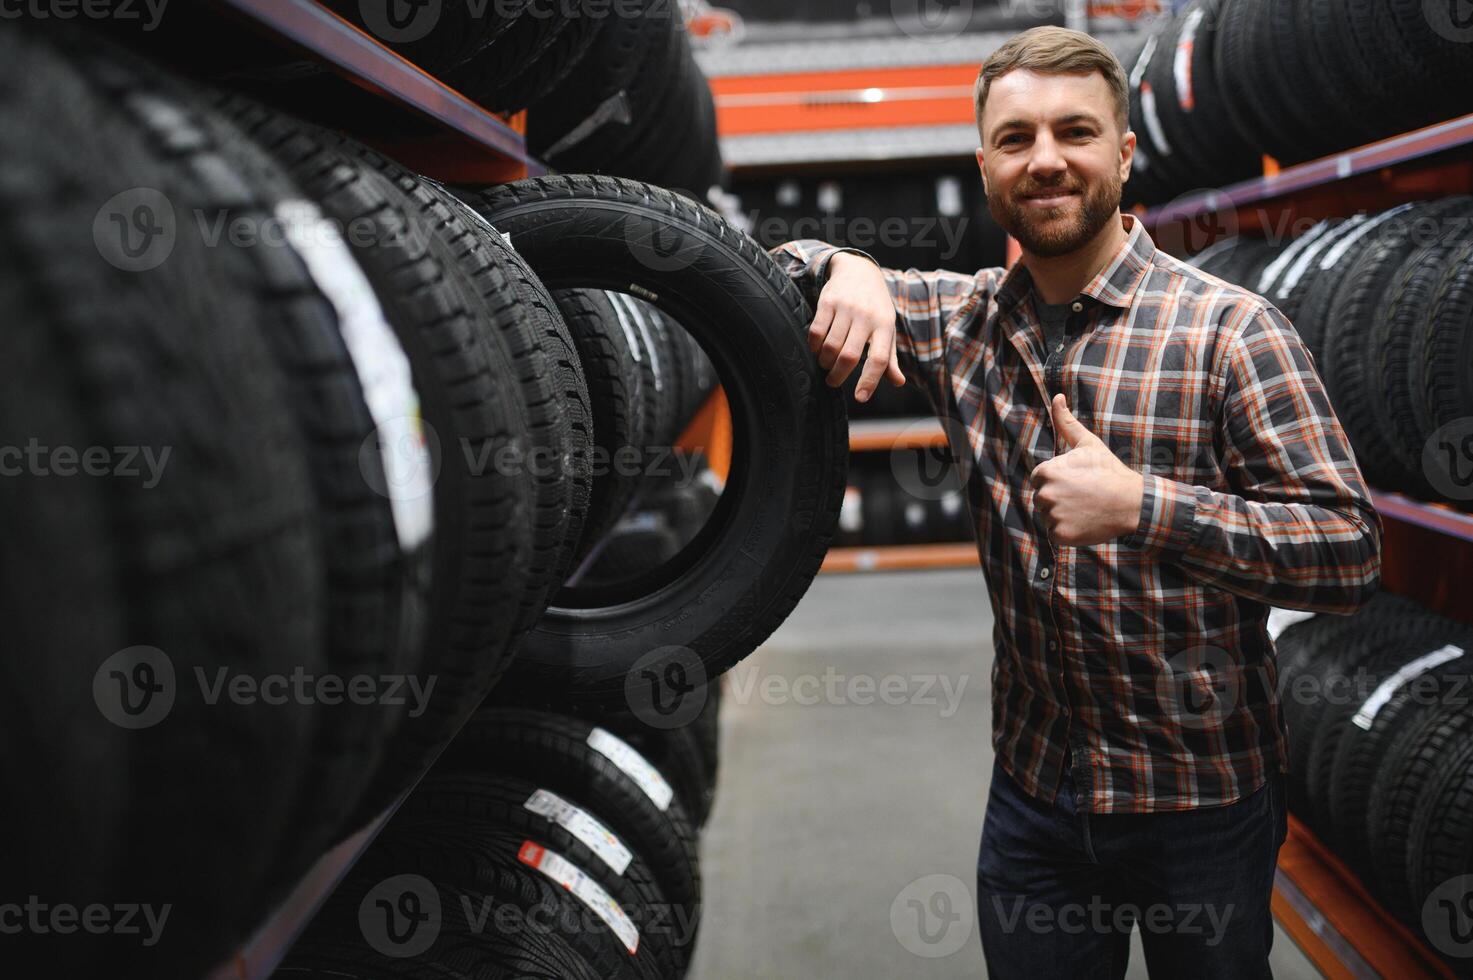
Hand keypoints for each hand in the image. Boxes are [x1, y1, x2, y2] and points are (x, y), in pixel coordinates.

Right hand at [809, 252, 905, 402]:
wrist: (859, 271)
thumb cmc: (875, 308)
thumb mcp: (886, 329)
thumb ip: (889, 357)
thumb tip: (899, 382)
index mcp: (885, 326)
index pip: (880, 359)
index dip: (870, 381)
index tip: (860, 398)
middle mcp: (867, 316)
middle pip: (850, 356)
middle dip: (838, 376)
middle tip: (833, 382)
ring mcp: (846, 308)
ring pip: (830, 346)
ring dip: (825, 362)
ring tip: (826, 364)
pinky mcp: (828, 301)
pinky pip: (816, 332)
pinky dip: (814, 347)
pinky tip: (818, 349)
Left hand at [1030, 393, 1144, 545]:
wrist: (1131, 502)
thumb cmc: (1108, 471)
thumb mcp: (1087, 443)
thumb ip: (1066, 422)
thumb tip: (1056, 397)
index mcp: (1046, 472)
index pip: (1041, 479)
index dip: (1060, 480)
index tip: (1078, 481)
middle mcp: (1044, 495)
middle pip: (1042, 498)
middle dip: (1060, 497)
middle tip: (1084, 495)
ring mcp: (1052, 516)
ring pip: (1049, 516)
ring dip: (1063, 514)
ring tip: (1085, 507)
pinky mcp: (1060, 535)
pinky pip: (1056, 533)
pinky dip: (1068, 531)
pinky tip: (1085, 521)